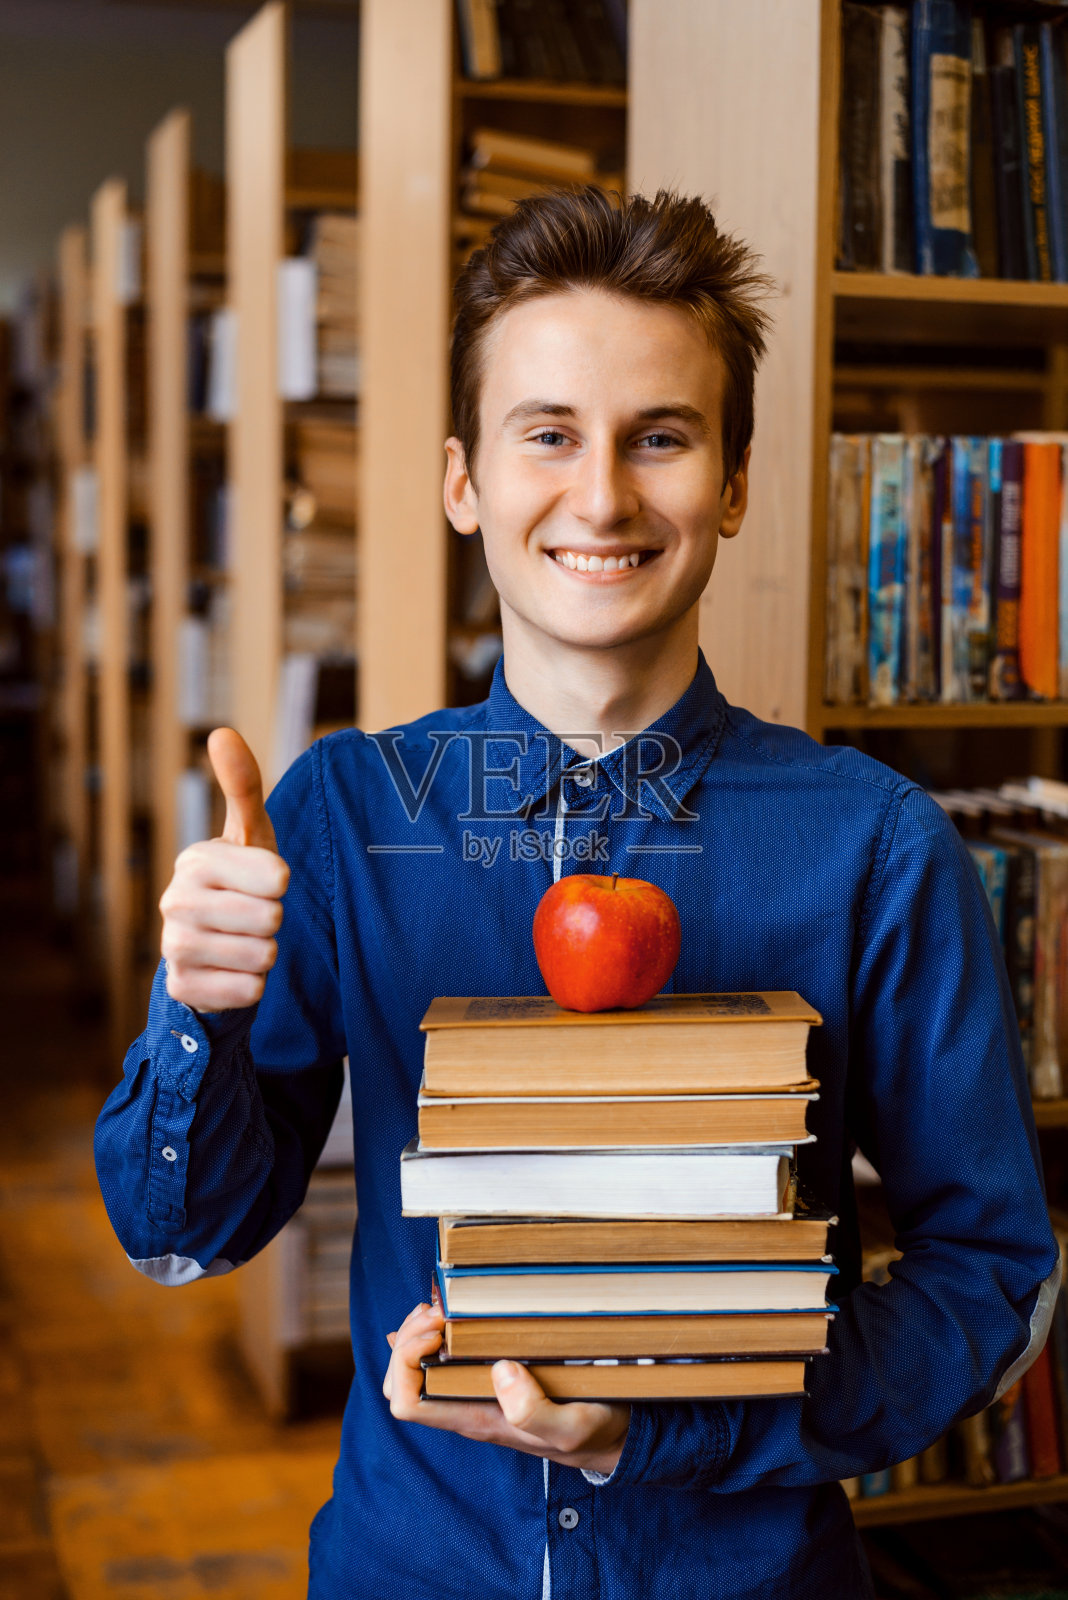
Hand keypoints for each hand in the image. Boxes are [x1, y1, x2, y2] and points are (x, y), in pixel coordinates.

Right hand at [160, 728, 289, 1011]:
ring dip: (266, 954)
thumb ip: (243, 786)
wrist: (214, 948)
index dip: (281, 884)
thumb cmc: (241, 882)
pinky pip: (248, 992)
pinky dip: (253, 986)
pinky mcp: (181, 988)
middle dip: (274, 921)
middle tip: (254, 916)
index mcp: (197, 860)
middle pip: (271, 919)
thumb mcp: (250, 835)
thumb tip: (221, 732)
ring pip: (262, 957)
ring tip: (245, 942)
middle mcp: (175, 901)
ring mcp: (173, 947)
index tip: (264, 883)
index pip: (276, 878)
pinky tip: (234, 971)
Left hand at [383, 1302, 629, 1475]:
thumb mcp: (572, 1427)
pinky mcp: (488, 1377)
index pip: (407, 1401)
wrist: (611, 1435)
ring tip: (441, 1308)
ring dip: (417, 1333)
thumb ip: (535, 1412)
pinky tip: (443, 1314)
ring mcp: (473, 1392)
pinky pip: (440, 1359)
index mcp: (475, 1419)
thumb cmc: (590, 1431)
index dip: (408, 1360)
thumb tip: (499, 1371)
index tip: (439, 1330)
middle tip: (440, 1311)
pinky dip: (433, 1332)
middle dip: (407, 1340)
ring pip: (415, 1370)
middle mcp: (465, 1406)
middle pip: (400, 1383)